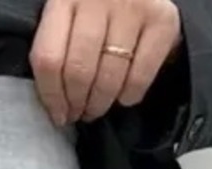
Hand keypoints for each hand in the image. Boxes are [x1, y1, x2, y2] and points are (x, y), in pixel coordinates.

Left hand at [31, 0, 183, 126]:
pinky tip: (123, 96)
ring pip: (108, 77)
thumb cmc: (98, 4)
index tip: (58, 115)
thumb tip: (56, 104)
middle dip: (77, 104)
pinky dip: (129, 96)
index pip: (48, 59)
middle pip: (79, 72)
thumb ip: (58, 46)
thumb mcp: (69, 13)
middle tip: (79, 113)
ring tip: (97, 108)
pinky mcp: (163, 19)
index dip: (51, 97)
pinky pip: (139, 76)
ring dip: (100, 104)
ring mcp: (133, 7)